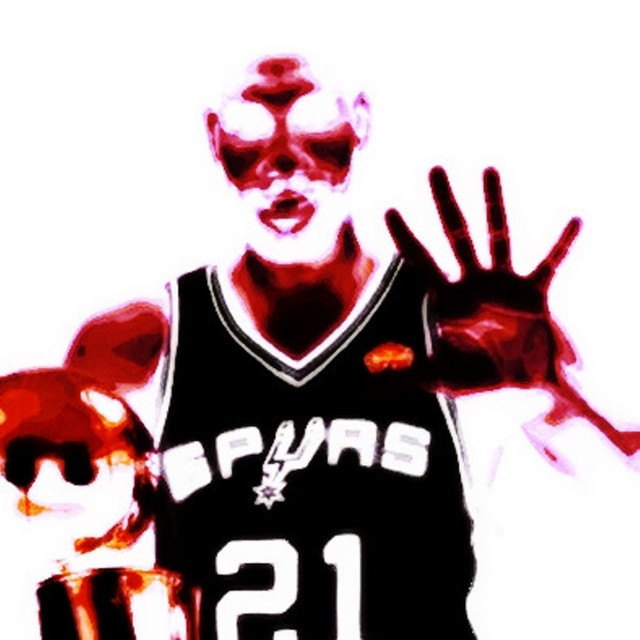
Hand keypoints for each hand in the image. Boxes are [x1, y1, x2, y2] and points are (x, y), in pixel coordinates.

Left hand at [386, 167, 579, 393]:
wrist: (518, 385)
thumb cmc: (477, 375)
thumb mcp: (438, 376)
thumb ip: (404, 375)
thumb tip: (365, 386)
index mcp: (448, 298)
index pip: (420, 261)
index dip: (405, 237)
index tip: (387, 208)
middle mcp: (472, 282)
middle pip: (455, 234)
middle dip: (444, 203)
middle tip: (434, 169)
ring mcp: (502, 283)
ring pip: (497, 235)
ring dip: (493, 203)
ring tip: (488, 169)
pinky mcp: (533, 292)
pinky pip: (549, 263)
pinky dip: (562, 244)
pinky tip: (575, 220)